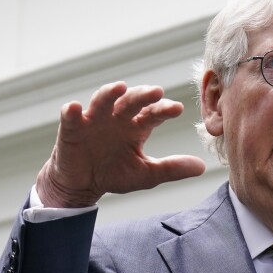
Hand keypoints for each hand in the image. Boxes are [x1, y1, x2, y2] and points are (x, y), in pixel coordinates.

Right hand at [35, 82, 205, 206]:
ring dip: (109, 93)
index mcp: (136, 126)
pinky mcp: (71, 129)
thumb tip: (202, 167)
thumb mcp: (147, 174)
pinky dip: (70, 111)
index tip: (177, 109)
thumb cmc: (114, 173)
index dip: (163, 110)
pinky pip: (70, 117)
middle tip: (156, 91)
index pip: (153, 114)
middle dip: (142, 95)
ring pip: (102, 101)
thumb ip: (172, 168)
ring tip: (120, 87)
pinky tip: (74, 108)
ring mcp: (93, 120)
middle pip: (130, 101)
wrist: (82, 185)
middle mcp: (116, 118)